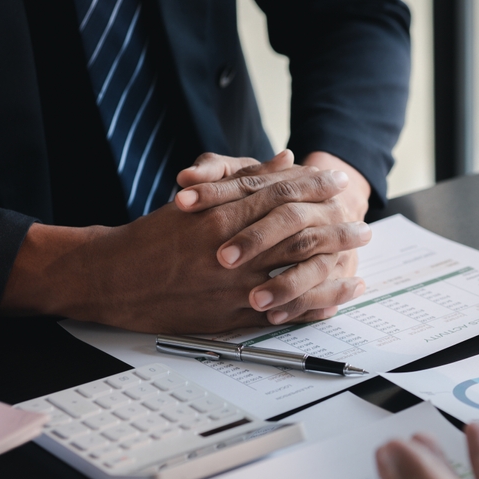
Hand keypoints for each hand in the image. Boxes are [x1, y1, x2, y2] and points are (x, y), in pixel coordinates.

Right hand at [0, 168, 370, 332]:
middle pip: (298, 239)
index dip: (316, 190)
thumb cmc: (154, 237)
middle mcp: (232, 253)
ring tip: (360, 270)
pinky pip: (279, 315)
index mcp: (222, 218)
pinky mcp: (228, 318)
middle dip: (337, 233)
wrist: (114, 278)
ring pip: (295, 279)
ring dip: (332, 275)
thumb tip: (286, 160)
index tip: (342, 184)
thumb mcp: (196, 199)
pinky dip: (308, 309)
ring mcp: (232, 289)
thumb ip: (244, 179)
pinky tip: (332, 305)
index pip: (282, 198)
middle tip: (364, 228)